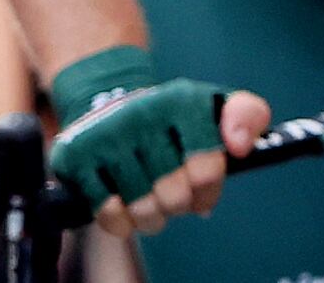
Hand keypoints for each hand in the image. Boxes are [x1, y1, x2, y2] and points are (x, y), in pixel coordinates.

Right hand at [46, 47, 271, 236]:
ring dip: (152, 218)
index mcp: (182, 101)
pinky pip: (107, 212)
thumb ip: (248, 116)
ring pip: (142, 207)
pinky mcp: (75, 158)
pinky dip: (121, 223)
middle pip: (174, 194)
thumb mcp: (215, 105)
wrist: (108, 102)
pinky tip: (127, 212)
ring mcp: (105, 135)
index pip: (206, 168)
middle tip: (175, 198)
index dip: (208, 191)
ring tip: (154, 207)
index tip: (204, 193)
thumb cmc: (173, 117)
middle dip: (179, 205)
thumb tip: (241, 146)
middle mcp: (142, 114)